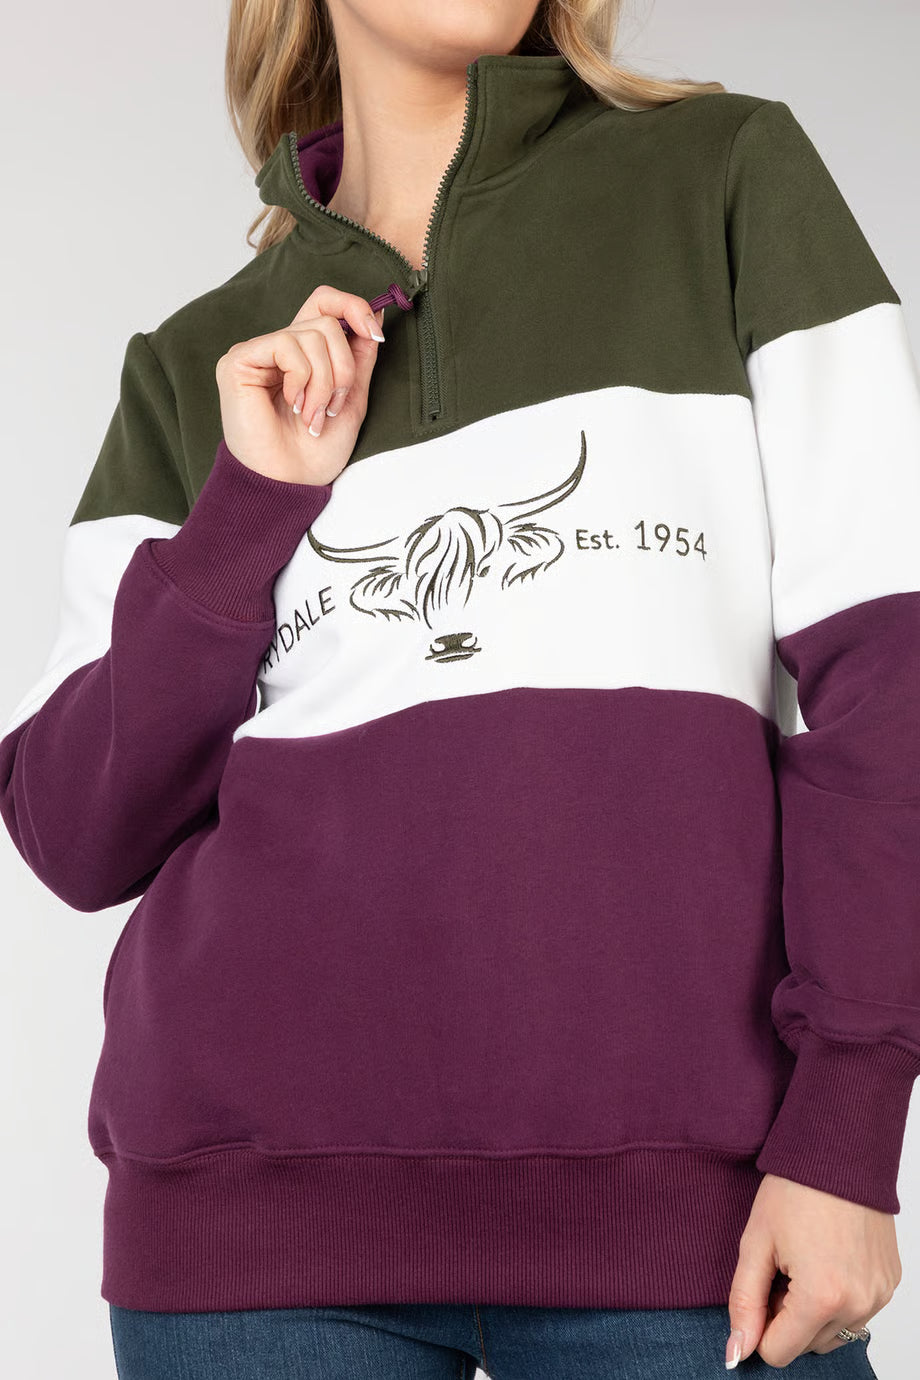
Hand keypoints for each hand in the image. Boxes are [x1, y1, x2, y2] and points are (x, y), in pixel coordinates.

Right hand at [214, 284, 386, 487]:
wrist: (291, 483)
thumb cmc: (316, 452)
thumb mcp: (352, 397)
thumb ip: (361, 356)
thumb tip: (377, 314)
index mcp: (304, 354)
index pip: (325, 302)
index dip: (354, 307)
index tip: (374, 334)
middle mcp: (279, 348)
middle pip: (326, 319)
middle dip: (344, 366)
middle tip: (334, 404)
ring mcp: (257, 352)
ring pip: (313, 334)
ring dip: (325, 381)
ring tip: (313, 414)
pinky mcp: (239, 361)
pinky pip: (286, 345)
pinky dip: (301, 378)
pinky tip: (292, 404)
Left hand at [726, 1173, 900, 1368]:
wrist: (839, 1151)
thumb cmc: (794, 1189)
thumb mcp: (756, 1243)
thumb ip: (744, 1303)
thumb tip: (736, 1352)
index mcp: (821, 1297)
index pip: (778, 1352)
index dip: (761, 1321)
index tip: (763, 1284)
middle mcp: (857, 1304)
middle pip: (806, 1345)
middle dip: (787, 1316)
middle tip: (783, 1266)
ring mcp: (878, 1295)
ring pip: (833, 1333)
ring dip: (813, 1310)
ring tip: (805, 1260)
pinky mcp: (890, 1283)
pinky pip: (857, 1312)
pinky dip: (839, 1298)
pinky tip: (828, 1257)